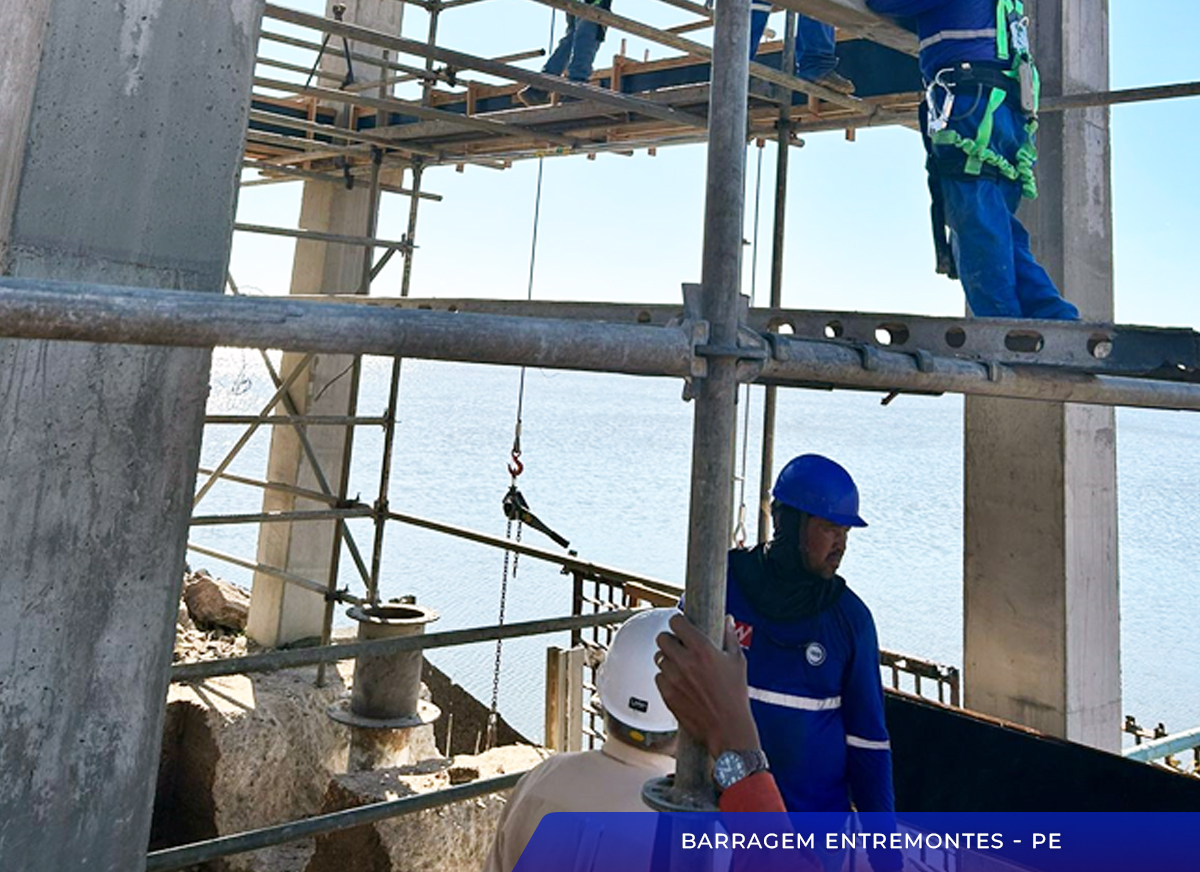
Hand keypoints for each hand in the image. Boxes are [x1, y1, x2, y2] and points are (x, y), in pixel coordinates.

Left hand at [654, 613, 760, 758]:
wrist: (728, 728)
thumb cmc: (735, 696)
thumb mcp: (738, 662)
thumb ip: (730, 636)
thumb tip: (728, 619)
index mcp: (702, 649)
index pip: (676, 622)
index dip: (678, 622)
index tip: (681, 626)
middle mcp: (685, 661)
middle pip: (662, 638)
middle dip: (670, 639)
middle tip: (679, 646)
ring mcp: (673, 678)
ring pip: (659, 658)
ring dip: (668, 659)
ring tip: (681, 666)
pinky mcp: (667, 694)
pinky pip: (658, 677)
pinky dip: (666, 677)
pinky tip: (680, 682)